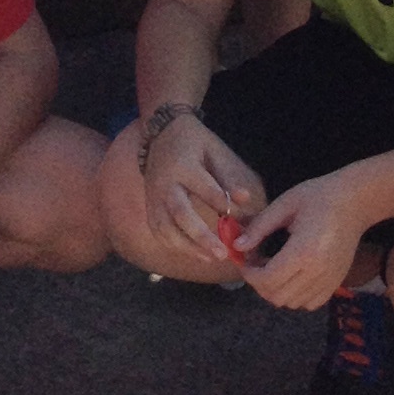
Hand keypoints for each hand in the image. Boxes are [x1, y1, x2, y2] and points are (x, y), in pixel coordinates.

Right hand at [142, 117, 263, 264]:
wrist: (160, 135)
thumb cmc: (193, 144)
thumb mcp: (212, 151)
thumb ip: (226, 177)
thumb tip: (244, 200)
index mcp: (184, 165)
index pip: (204, 188)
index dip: (221, 204)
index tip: (239, 220)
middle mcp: (166, 183)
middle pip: (180, 213)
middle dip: (201, 236)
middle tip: (221, 254)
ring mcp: (154, 196)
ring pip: (165, 228)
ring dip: (187, 247)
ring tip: (208, 258)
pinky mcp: (149, 206)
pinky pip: (158, 231)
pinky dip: (173, 245)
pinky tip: (192, 253)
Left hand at [231, 172, 368, 313]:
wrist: (355, 202)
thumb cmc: (318, 197)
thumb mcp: (285, 204)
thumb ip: (260, 227)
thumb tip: (237, 246)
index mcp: (304, 251)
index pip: (268, 279)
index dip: (249, 274)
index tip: (243, 260)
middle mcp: (317, 272)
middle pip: (277, 296)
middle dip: (259, 283)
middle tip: (255, 263)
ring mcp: (329, 281)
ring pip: (292, 303)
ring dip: (276, 290)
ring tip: (273, 267)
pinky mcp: (336, 284)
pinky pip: (309, 303)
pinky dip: (295, 295)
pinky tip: (292, 274)